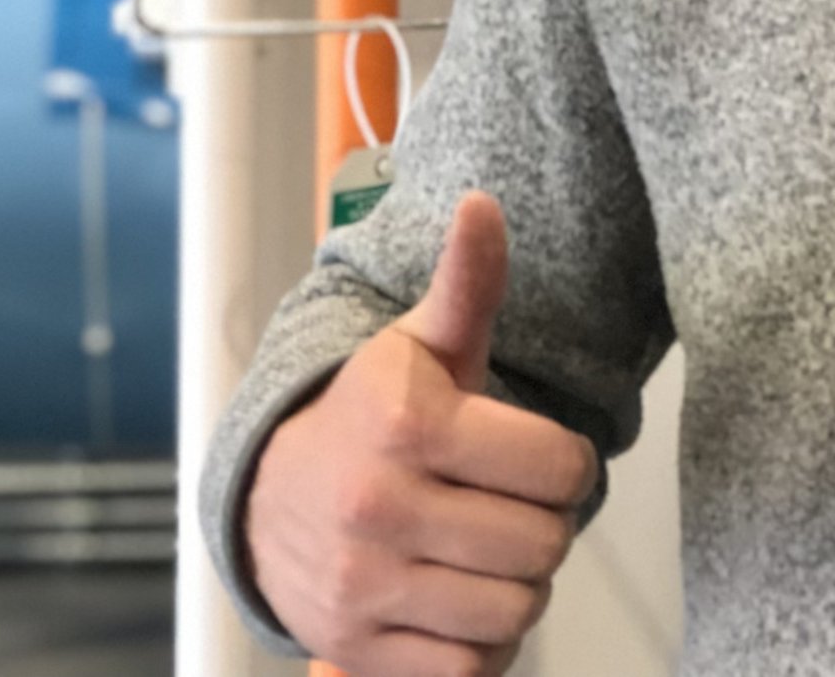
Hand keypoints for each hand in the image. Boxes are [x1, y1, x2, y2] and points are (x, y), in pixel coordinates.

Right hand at [243, 189, 597, 676]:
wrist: (268, 497)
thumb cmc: (370, 416)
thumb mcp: (420, 344)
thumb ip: (468, 283)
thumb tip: (484, 204)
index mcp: (407, 423)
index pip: (561, 467)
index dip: (565, 464)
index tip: (536, 456)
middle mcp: (380, 506)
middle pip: (545, 546)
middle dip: (543, 528)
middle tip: (510, 506)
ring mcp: (365, 586)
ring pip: (513, 615)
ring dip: (515, 589)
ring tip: (486, 553)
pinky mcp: (356, 653)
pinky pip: (468, 672)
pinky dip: (477, 647)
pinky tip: (457, 600)